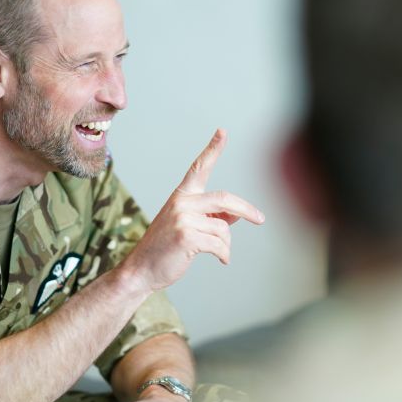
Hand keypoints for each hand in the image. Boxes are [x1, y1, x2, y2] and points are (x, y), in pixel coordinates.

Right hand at [124, 129, 264, 290]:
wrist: (141, 269)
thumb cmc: (166, 248)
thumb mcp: (187, 226)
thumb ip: (211, 217)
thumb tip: (237, 215)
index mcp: (181, 196)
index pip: (199, 168)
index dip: (213, 149)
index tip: (222, 131)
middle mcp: (182, 202)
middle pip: (225, 199)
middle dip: (247, 210)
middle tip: (260, 219)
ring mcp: (183, 219)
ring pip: (224, 228)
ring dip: (227, 244)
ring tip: (219, 253)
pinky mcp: (187, 237)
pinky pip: (220, 245)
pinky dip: (224, 255)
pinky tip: (221, 260)